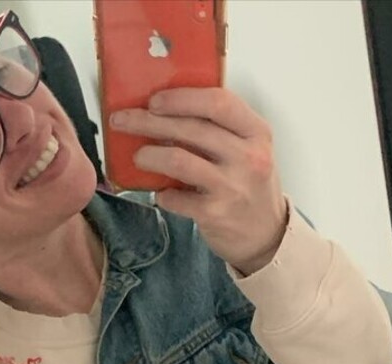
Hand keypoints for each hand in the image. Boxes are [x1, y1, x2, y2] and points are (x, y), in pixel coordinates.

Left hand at [110, 87, 287, 274]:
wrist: (266, 236)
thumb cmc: (251, 187)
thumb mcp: (249, 149)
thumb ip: (221, 129)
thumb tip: (169, 111)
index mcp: (256, 132)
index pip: (217, 102)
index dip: (181, 98)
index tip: (154, 100)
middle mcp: (247, 157)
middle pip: (190, 128)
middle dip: (149, 121)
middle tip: (124, 121)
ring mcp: (231, 186)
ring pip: (178, 160)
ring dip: (150, 155)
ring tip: (138, 156)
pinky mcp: (215, 213)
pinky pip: (176, 198)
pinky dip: (162, 194)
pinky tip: (161, 193)